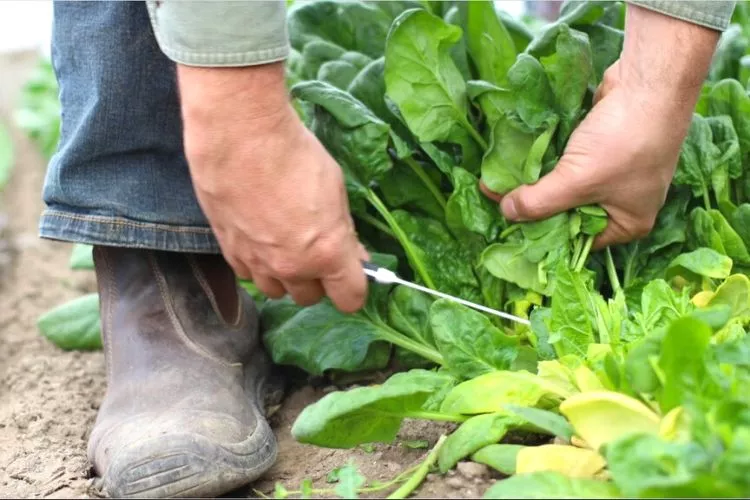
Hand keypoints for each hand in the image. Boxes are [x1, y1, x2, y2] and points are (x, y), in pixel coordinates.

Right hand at [177, 63, 368, 312]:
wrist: (241, 136)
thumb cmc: (295, 155)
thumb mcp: (336, 190)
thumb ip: (343, 231)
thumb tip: (352, 254)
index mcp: (327, 254)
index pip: (349, 299)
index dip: (353, 288)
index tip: (352, 275)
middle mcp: (292, 267)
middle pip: (310, 297)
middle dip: (319, 280)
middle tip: (318, 252)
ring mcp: (257, 262)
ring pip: (276, 291)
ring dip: (285, 276)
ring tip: (285, 246)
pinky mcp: (229, 250)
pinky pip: (248, 274)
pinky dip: (257, 264)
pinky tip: (259, 239)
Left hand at [481, 5, 719, 248]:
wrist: (650, 83)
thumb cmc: (623, 142)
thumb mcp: (576, 180)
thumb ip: (539, 201)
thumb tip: (506, 212)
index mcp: (627, 223)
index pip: (576, 241)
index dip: (542, 235)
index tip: (508, 228)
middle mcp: (623, 203)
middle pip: (568, 213)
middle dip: (536, 206)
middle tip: (499, 203)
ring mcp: (614, 174)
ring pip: (566, 186)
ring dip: (537, 183)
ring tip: (499, 183)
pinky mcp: (603, 148)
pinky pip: (569, 164)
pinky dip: (547, 162)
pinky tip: (517, 161)